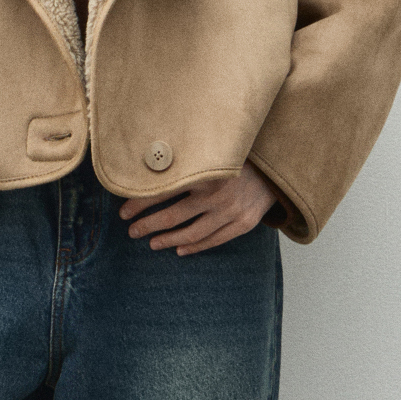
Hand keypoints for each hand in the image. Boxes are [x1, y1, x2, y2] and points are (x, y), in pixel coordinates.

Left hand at [118, 160, 278, 254]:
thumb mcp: (211, 150)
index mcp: (204, 172)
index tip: (123, 212)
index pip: (161, 191)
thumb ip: (185, 158)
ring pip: (191, 233)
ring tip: (151, 242)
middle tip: (132, 230)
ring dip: (167, 239)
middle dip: (147, 225)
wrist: (277, 164)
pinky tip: (178, 249)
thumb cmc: (239, 154)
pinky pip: (213, 241)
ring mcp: (231, 212)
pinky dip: (194, 247)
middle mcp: (217, 194)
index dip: (139, 204)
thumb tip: (146, 167)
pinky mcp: (244, 223)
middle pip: (171, 216)